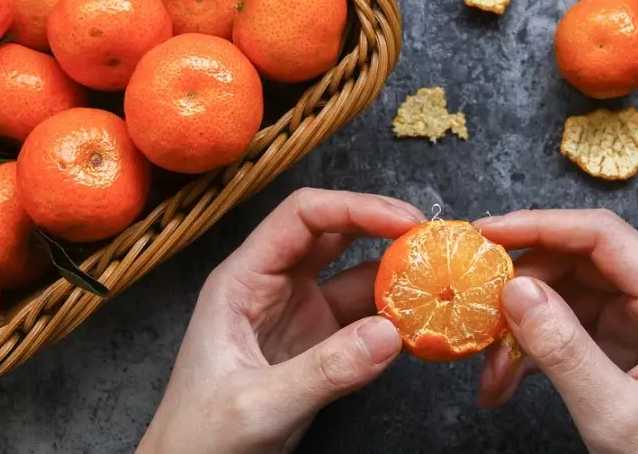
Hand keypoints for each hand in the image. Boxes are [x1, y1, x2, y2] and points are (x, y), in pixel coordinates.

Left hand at [137, 189, 423, 453]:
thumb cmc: (199, 438)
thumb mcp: (258, 406)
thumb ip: (324, 371)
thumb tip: (391, 333)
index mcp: (243, 280)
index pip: (301, 218)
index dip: (354, 208)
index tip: (404, 221)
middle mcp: (272, 286)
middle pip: (334, 235)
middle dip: (383, 231)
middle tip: (433, 242)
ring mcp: (297, 314)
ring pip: (354, 276)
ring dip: (394, 278)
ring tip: (438, 284)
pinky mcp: (317, 345)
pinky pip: (363, 319)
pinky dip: (394, 318)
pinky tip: (420, 323)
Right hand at [475, 210, 637, 453]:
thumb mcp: (618, 414)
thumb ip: (564, 350)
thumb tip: (514, 289)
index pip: (604, 236)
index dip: (541, 225)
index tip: (485, 234)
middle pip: (579, 263)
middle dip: (523, 288)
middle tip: (476, 315)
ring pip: (567, 296)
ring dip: (522, 328)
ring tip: (490, 371)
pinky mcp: (628, 349)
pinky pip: (570, 330)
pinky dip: (534, 351)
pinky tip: (507, 380)